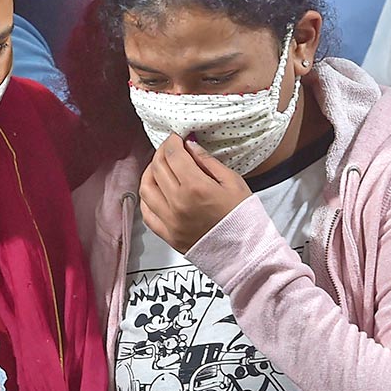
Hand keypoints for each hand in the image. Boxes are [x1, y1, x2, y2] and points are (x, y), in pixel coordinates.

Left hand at [139, 136, 251, 253]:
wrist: (245, 252)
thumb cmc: (243, 217)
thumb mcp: (233, 182)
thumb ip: (208, 162)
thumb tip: (190, 146)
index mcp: (195, 187)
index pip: (173, 155)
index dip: (172, 141)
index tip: (176, 137)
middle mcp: (178, 203)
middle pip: (157, 168)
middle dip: (161, 152)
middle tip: (169, 148)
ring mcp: (169, 220)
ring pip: (146, 188)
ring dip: (150, 172)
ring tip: (160, 167)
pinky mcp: (167, 235)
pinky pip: (147, 213)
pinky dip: (147, 198)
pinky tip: (155, 191)